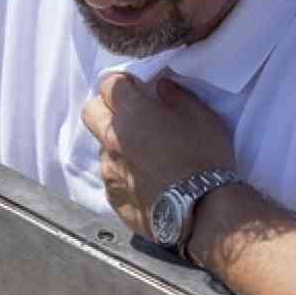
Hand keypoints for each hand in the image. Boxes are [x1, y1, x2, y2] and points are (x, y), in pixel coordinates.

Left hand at [80, 73, 235, 238]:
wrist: (201, 211)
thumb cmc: (204, 158)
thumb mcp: (202, 116)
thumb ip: (176, 96)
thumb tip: (160, 86)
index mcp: (132, 115)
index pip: (108, 84)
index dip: (122, 83)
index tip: (135, 88)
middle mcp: (112, 140)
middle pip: (91, 112)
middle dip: (105, 108)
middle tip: (130, 116)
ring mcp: (109, 170)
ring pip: (102, 147)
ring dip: (117, 144)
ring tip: (145, 156)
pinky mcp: (112, 196)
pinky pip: (111, 176)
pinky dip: (123, 173)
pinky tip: (146, 181)